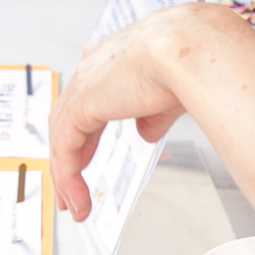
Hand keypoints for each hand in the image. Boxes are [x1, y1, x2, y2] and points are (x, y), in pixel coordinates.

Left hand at [49, 7, 224, 218]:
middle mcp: (92, 68)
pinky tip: (79, 199)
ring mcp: (83, 84)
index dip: (84, 134)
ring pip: (61, 137)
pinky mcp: (80, 105)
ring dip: (66, 176)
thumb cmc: (193, 59)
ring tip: (75, 206)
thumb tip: (145, 133)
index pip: (87, 101)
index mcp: (113, 59)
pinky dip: (68, 177)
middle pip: (67, 120)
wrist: (191, 47)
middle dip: (68, 158)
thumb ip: (152, 116)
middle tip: (69, 190)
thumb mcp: (169, 95)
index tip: (84, 159)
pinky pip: (65, 149)